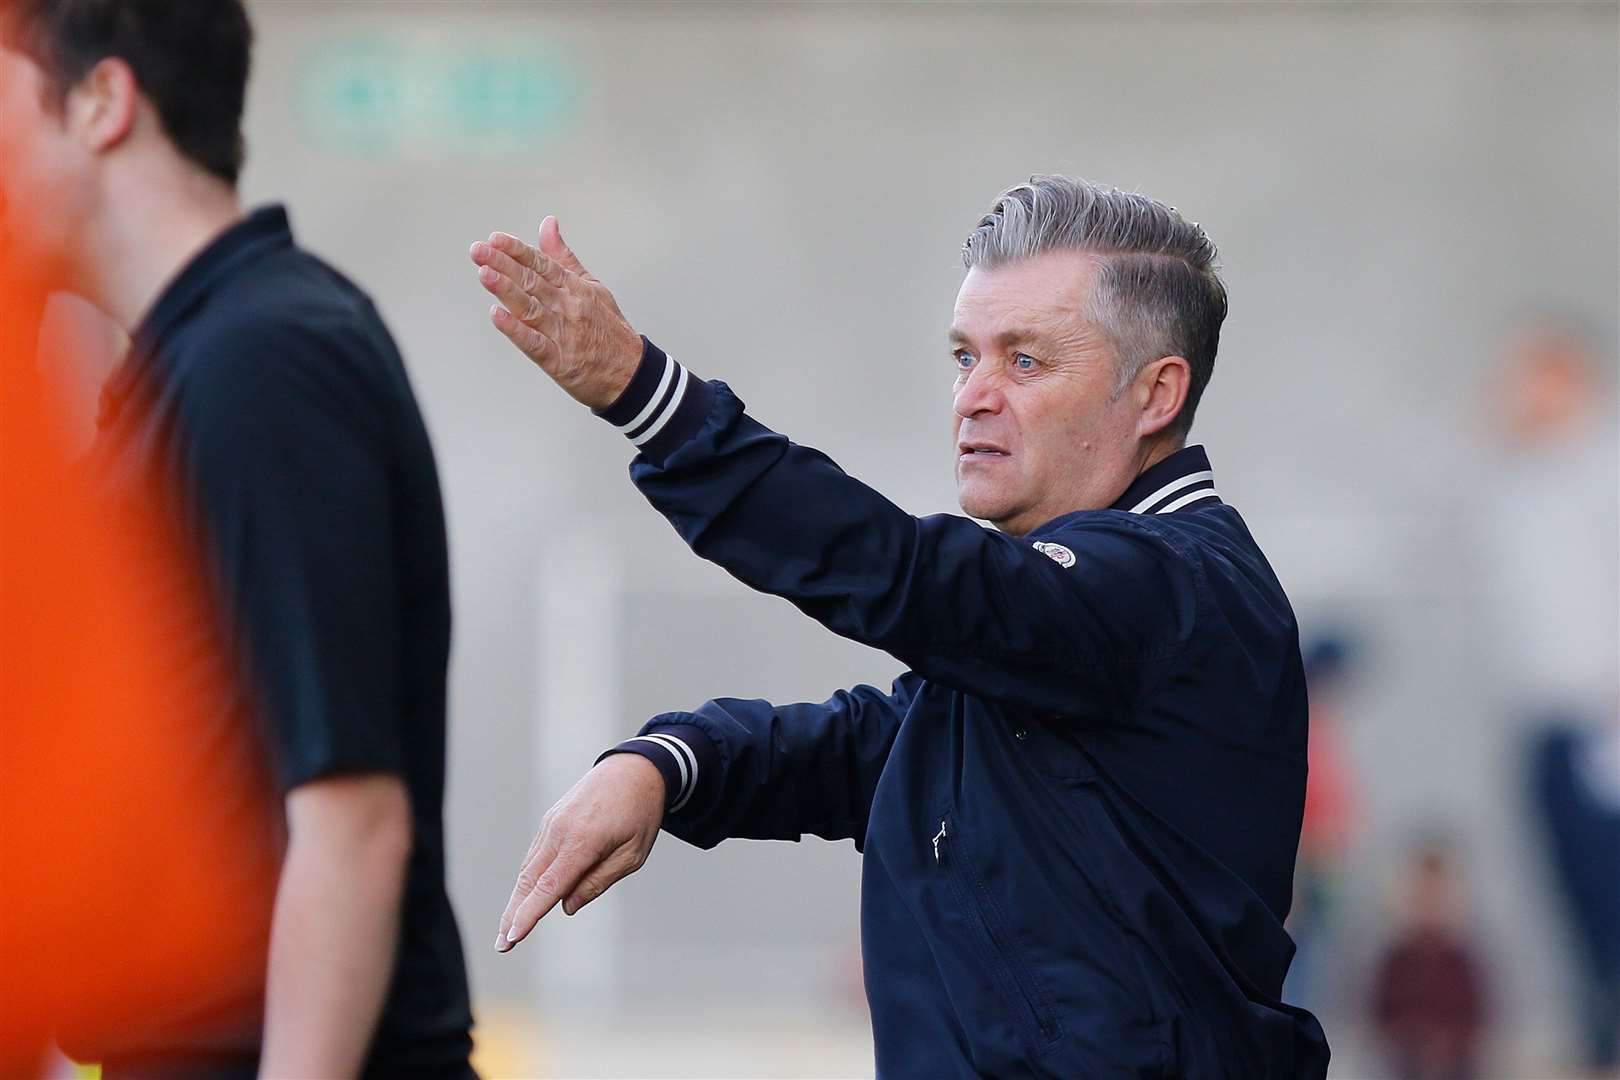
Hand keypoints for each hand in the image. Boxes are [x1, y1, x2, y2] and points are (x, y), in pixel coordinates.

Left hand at [470, 216, 643, 408]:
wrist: (632, 373)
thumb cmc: (610, 330)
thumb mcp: (592, 286)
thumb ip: (564, 257)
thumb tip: (548, 225)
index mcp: (575, 288)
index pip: (542, 264)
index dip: (517, 250)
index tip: (495, 239)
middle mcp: (568, 307)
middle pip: (532, 282)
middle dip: (503, 265)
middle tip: (479, 251)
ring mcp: (564, 333)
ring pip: (530, 308)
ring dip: (506, 290)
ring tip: (484, 273)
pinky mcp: (559, 361)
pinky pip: (534, 343)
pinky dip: (516, 330)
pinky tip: (498, 316)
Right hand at [495, 753, 665, 951]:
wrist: (635, 769)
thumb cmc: (640, 814)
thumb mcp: (633, 854)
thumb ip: (599, 881)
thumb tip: (567, 906)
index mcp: (584, 841)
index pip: (550, 886)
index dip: (529, 913)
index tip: (513, 936)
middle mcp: (560, 831)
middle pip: (529, 880)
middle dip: (513, 915)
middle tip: (502, 946)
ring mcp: (552, 823)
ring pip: (528, 868)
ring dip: (516, 899)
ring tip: (508, 929)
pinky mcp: (550, 820)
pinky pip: (535, 854)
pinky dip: (527, 879)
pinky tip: (524, 898)